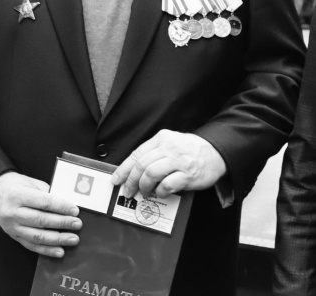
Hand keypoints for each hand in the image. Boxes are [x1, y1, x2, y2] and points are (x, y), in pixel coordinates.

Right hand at [0, 171, 81, 256]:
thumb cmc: (16, 185)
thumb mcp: (31, 182)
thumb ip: (47, 192)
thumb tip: (66, 203)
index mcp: (18, 195)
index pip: (43, 202)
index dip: (61, 207)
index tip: (75, 210)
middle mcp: (13, 212)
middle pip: (41, 220)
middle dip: (62, 223)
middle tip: (77, 224)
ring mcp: (12, 227)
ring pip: (37, 236)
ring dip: (58, 239)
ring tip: (73, 239)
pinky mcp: (14, 236)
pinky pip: (31, 246)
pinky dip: (47, 250)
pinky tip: (59, 251)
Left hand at [111, 130, 226, 197]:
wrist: (215, 152)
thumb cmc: (189, 150)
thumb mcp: (170, 144)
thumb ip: (153, 154)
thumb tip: (132, 171)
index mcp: (161, 139)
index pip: (137, 154)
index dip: (124, 169)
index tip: (116, 180)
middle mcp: (168, 148)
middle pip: (142, 165)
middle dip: (131, 181)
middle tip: (128, 192)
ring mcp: (179, 161)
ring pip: (151, 174)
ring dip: (144, 187)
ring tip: (145, 193)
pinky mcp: (188, 174)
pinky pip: (167, 185)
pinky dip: (160, 191)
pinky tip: (161, 193)